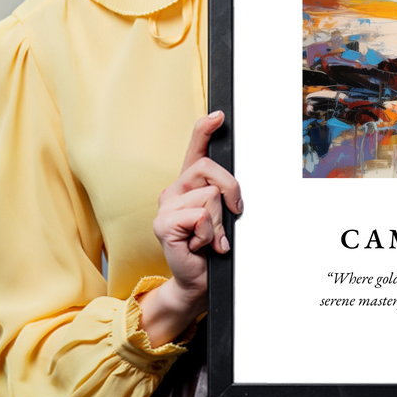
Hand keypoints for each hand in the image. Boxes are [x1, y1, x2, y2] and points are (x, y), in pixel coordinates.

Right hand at [138, 111, 242, 345]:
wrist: (198, 280)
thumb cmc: (212, 247)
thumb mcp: (223, 216)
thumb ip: (224, 196)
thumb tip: (233, 188)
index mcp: (189, 185)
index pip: (195, 149)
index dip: (205, 130)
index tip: (219, 115)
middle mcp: (174, 190)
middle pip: (210, 169)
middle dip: (231, 191)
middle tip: (231, 215)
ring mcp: (165, 206)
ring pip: (210, 196)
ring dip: (219, 222)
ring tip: (210, 238)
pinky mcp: (163, 224)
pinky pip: (200, 216)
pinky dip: (209, 234)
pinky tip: (200, 245)